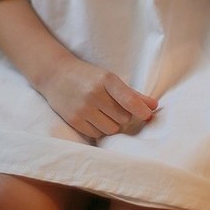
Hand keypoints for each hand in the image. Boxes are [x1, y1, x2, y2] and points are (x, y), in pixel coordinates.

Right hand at [38, 55, 158, 138]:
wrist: (55, 74)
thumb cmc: (87, 76)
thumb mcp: (109, 79)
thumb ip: (132, 94)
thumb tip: (154, 106)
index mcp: (106, 79)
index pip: (129, 100)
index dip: (141, 111)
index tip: (148, 116)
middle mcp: (94, 93)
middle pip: (123, 118)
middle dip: (123, 116)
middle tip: (113, 107)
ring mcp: (83, 108)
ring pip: (111, 129)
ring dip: (111, 124)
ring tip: (103, 113)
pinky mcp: (74, 120)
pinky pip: (97, 134)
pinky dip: (99, 129)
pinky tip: (92, 117)